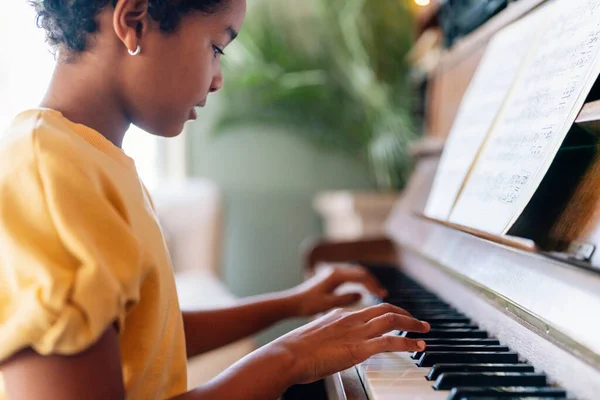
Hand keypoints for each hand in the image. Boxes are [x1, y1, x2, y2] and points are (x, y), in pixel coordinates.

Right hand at [271, 303, 429, 384]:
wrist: (287, 354)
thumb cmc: (295, 351)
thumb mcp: (314, 339)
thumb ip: (329, 340)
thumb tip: (332, 348)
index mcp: (340, 315)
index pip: (370, 309)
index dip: (388, 313)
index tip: (398, 318)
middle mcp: (351, 319)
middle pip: (386, 309)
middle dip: (406, 315)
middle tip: (419, 322)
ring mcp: (356, 332)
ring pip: (392, 320)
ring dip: (412, 324)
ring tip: (425, 330)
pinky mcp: (359, 348)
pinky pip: (390, 341)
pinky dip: (408, 342)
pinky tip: (418, 346)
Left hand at [286, 265, 387, 316]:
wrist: (292, 303)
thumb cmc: (307, 304)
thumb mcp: (327, 304)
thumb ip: (344, 299)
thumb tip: (360, 294)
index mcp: (335, 275)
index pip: (360, 275)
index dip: (372, 284)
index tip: (381, 294)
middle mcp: (334, 271)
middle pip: (360, 272)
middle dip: (372, 282)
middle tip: (383, 294)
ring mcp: (333, 273)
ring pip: (355, 273)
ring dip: (366, 282)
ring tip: (377, 293)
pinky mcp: (331, 278)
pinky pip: (350, 277)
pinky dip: (359, 283)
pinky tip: (364, 293)